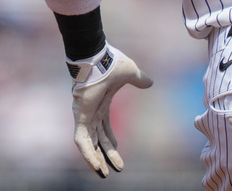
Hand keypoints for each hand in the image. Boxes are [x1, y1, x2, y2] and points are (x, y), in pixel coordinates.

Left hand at [67, 42, 152, 176]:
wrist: (98, 57)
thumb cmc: (111, 62)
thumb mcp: (131, 73)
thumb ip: (139, 79)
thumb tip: (150, 82)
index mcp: (102, 104)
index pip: (105, 128)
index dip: (111, 140)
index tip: (118, 150)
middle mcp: (92, 112)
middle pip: (99, 139)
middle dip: (107, 155)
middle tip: (115, 170)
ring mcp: (85, 115)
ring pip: (89, 144)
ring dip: (96, 160)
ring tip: (104, 175)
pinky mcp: (81, 117)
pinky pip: (81, 141)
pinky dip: (88, 155)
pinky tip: (96, 167)